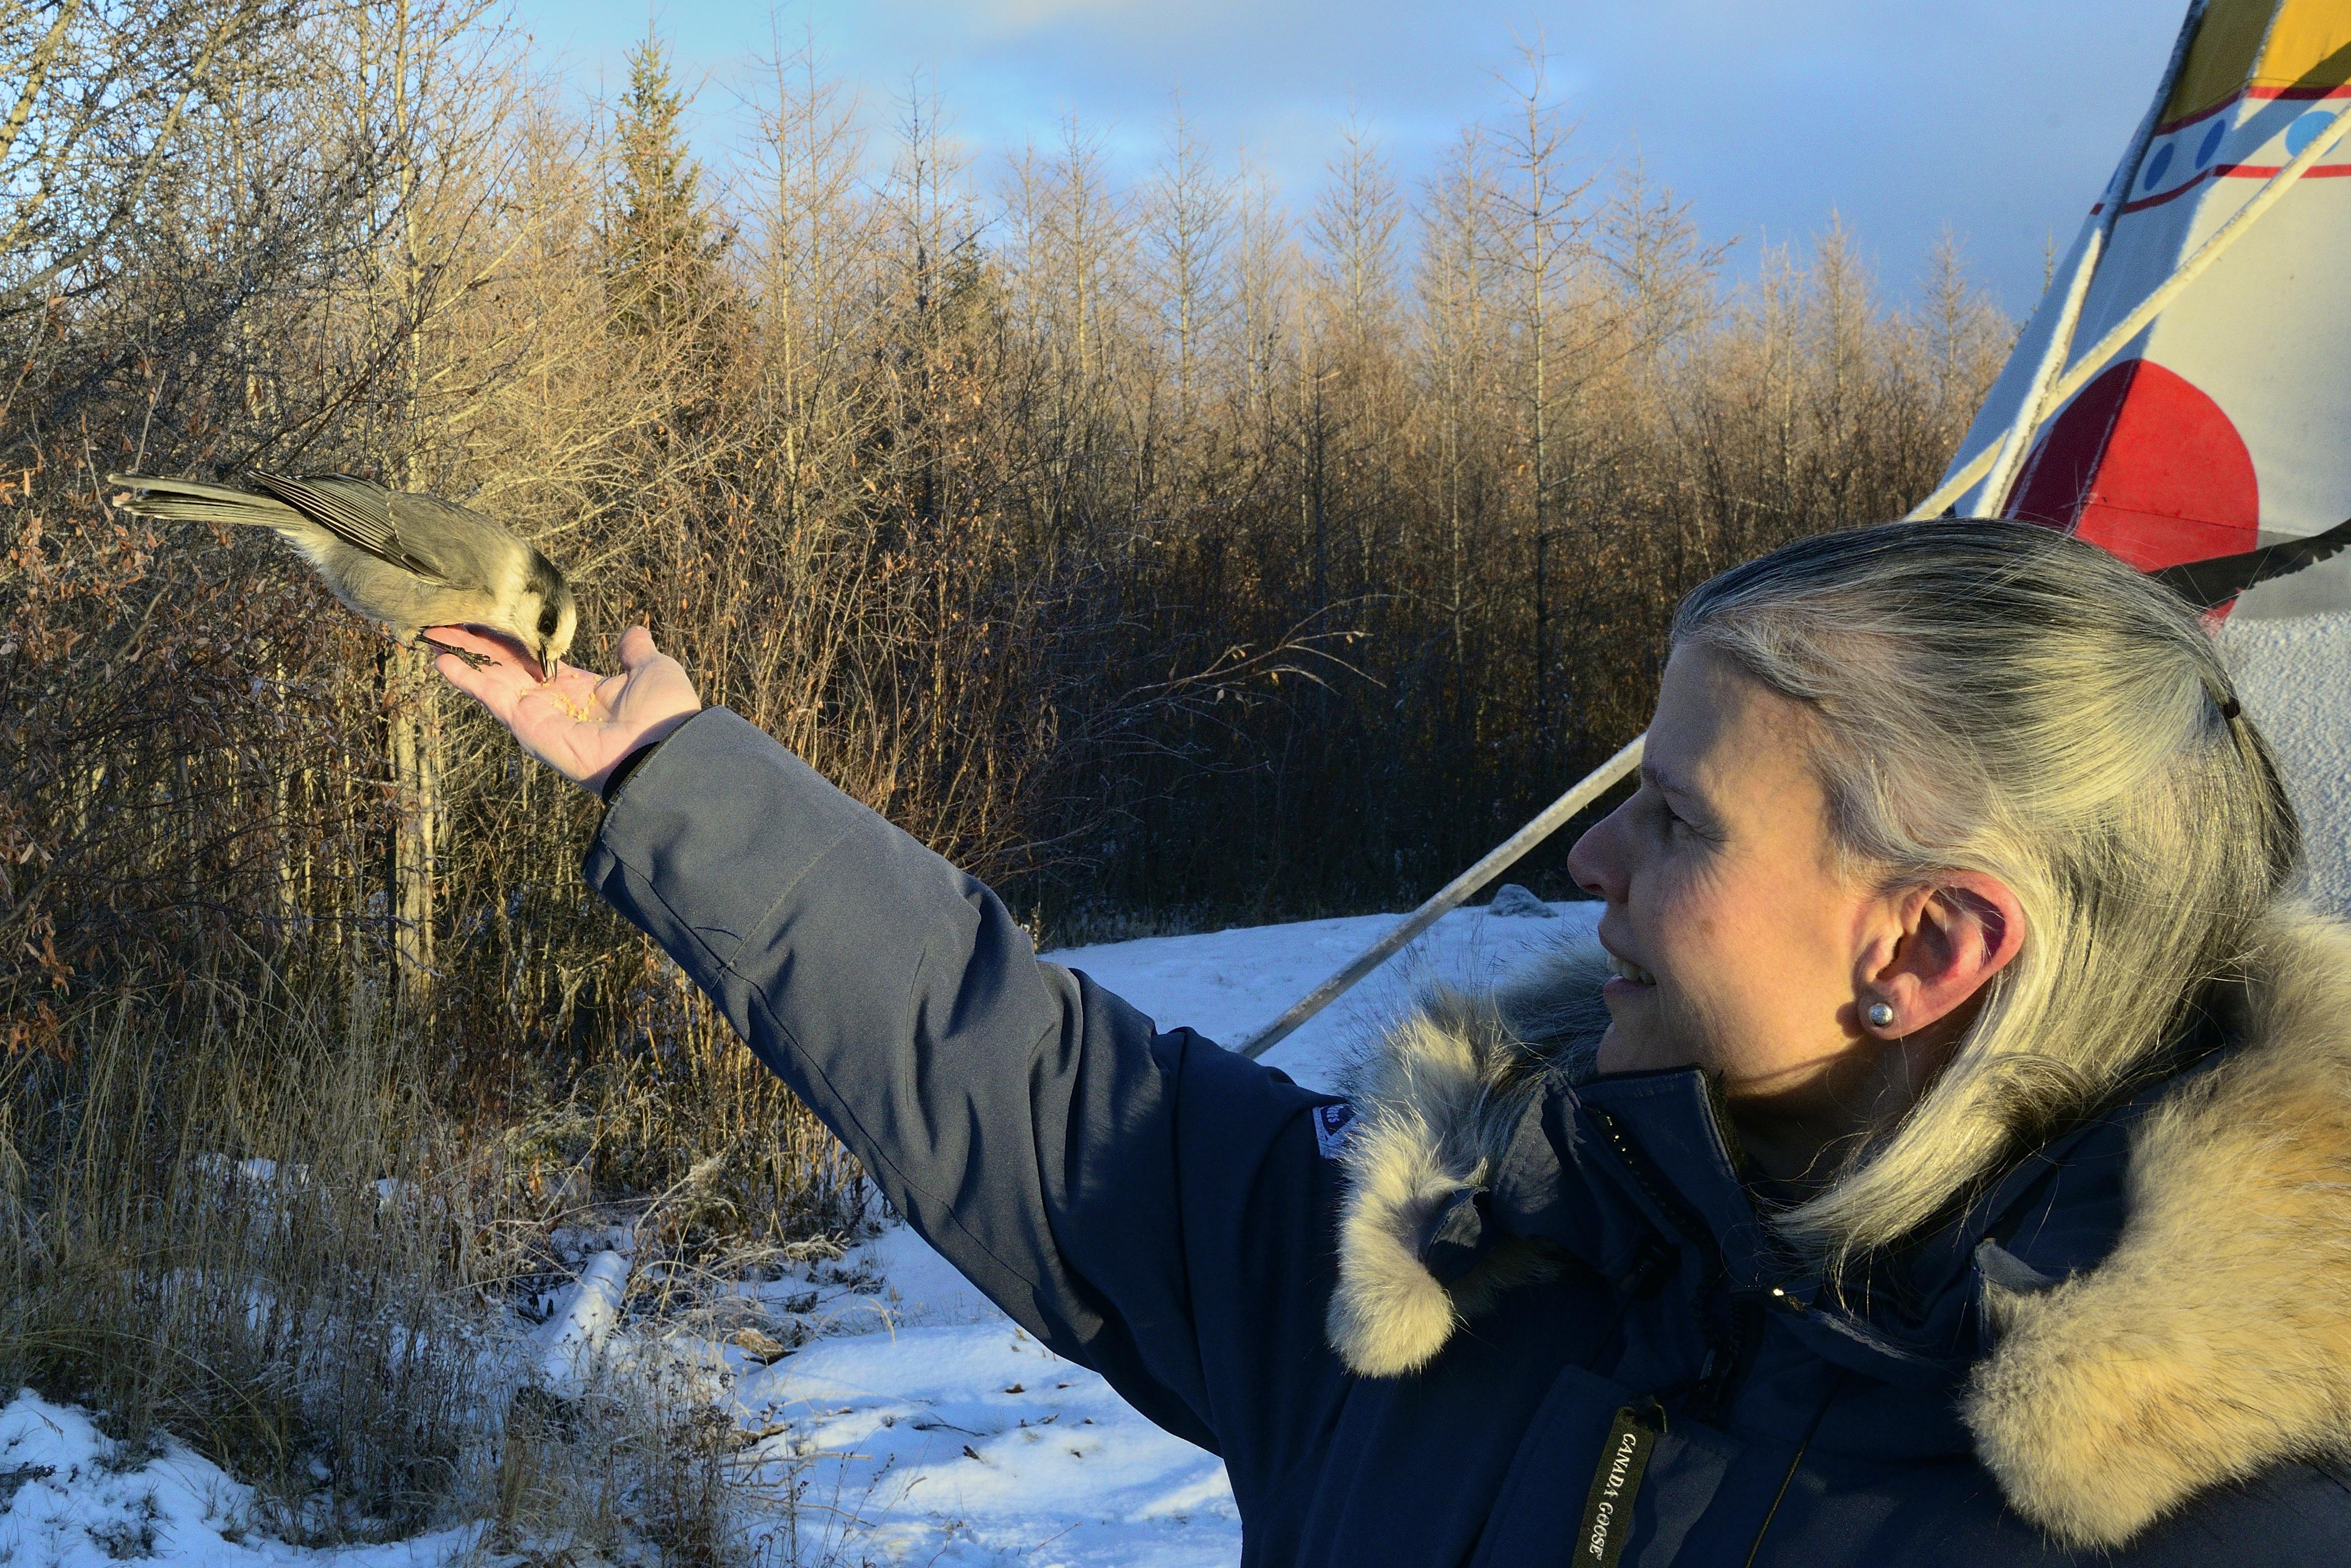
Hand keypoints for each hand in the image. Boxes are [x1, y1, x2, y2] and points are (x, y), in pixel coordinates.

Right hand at [429, 624, 702, 793]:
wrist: (661, 750)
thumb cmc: (664, 714)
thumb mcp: (653, 670)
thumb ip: (636, 653)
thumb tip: (634, 633)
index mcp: (582, 689)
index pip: (538, 660)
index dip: (516, 640)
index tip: (495, 621)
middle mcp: (554, 703)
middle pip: (506, 666)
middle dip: (479, 643)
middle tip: (451, 618)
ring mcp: (536, 715)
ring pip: (491, 678)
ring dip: (462, 654)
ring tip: (434, 630)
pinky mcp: (525, 724)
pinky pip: (490, 696)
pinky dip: (465, 678)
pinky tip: (440, 659)